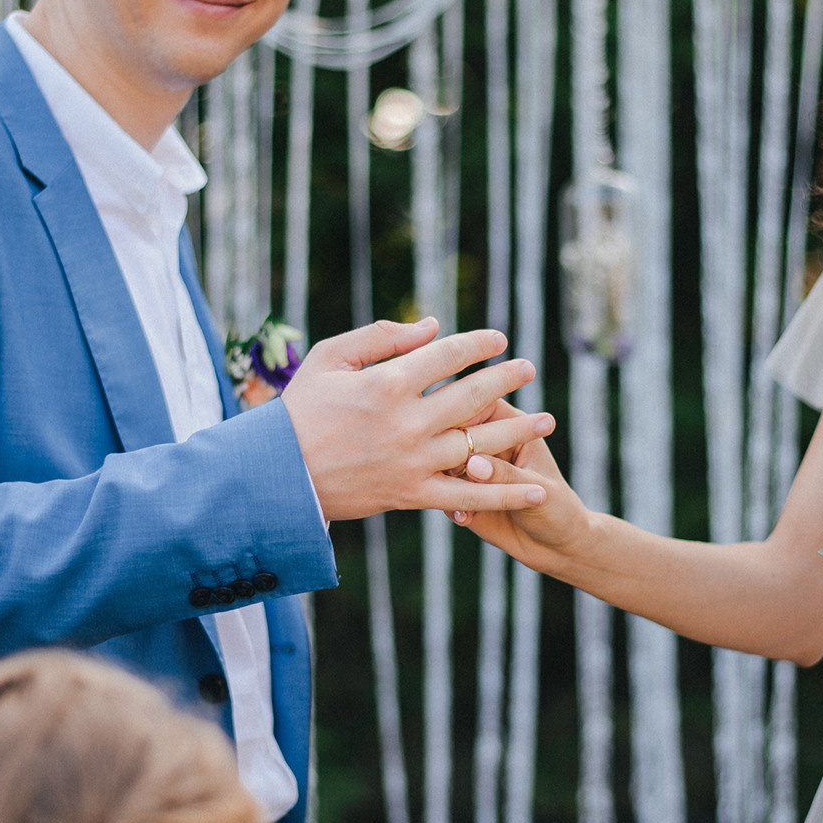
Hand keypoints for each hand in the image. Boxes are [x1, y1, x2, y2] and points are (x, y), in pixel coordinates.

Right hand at [281, 319, 553, 521]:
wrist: (276, 478)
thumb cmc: (298, 411)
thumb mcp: (329, 358)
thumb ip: (382, 337)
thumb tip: (433, 327)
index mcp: (386, 383)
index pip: (447, 355)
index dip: (477, 344)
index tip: (498, 339)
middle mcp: (407, 422)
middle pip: (473, 395)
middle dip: (507, 378)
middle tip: (529, 368)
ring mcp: (413, 461)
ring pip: (480, 444)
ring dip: (518, 430)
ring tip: (546, 420)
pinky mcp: (413, 495)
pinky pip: (468, 496)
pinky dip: (505, 494)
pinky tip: (537, 490)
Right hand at [446, 405, 592, 568]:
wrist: (556, 546)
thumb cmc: (558, 508)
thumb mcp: (536, 488)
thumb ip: (505, 475)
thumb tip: (472, 463)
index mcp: (510, 425)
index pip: (479, 403)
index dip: (461, 411)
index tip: (450, 431)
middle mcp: (487, 443)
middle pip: (453, 430)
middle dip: (446, 450)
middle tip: (455, 474)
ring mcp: (471, 470)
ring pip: (441, 463)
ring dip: (444, 480)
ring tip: (460, 504)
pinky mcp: (461, 495)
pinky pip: (442, 493)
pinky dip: (449, 504)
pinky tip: (465, 519)